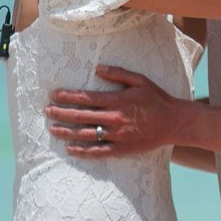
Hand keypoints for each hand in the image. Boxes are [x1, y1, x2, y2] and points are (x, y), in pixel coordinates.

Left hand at [46, 66, 185, 156]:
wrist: (174, 122)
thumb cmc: (156, 99)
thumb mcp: (139, 80)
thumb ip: (118, 74)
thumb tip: (97, 69)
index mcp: (117, 100)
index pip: (86, 98)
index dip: (68, 96)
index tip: (54, 95)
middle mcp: (114, 118)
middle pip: (81, 116)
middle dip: (61, 113)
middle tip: (46, 111)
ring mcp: (117, 135)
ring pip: (86, 134)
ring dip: (67, 132)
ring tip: (52, 129)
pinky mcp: (121, 148)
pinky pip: (98, 151)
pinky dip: (83, 151)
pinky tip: (70, 149)